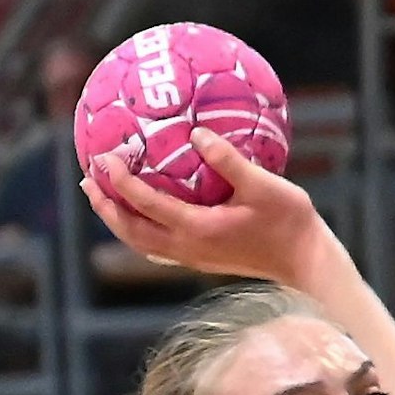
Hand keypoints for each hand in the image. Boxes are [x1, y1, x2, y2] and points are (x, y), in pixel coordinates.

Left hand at [80, 129, 333, 285]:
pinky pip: (158, 247)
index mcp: (198, 229)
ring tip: (103, 199)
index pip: (146, 205)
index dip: (121, 182)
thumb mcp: (262, 184)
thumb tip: (197, 133)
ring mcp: (194, 257)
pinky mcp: (202, 259)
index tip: (105, 158)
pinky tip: (142, 216)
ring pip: (142, 243)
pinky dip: (140, 230)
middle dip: (106, 207)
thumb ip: (228, 160)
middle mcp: (189, 247)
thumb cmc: (289, 221)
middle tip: (89, 181)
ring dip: (119, 221)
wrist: (305, 260)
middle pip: (132, 231)